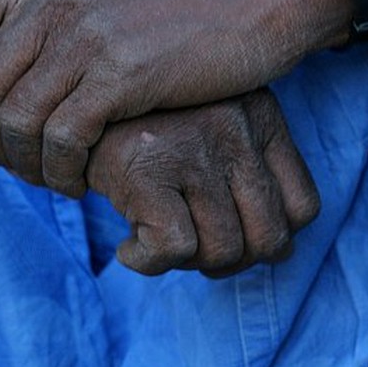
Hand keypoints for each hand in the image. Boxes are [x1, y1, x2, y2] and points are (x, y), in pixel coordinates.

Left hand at [0, 0, 350, 192]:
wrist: (255, 5)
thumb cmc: (175, 19)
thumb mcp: (96, 4)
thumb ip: (43, 29)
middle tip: (19, 167)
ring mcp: (84, 34)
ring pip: (15, 122)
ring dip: (28, 168)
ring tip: (55, 180)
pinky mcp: (120, 72)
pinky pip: (62, 140)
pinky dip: (63, 173)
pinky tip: (81, 183)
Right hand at [83, 89, 319, 276]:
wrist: (64, 102)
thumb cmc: (139, 131)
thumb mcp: (208, 133)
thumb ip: (246, 180)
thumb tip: (281, 253)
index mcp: (261, 115)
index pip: (303, 210)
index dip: (266, 241)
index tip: (224, 238)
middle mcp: (235, 125)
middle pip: (268, 240)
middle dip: (227, 262)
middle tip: (187, 248)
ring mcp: (193, 146)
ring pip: (222, 251)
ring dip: (185, 264)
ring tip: (153, 239)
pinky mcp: (146, 167)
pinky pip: (173, 250)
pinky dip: (147, 263)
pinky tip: (127, 246)